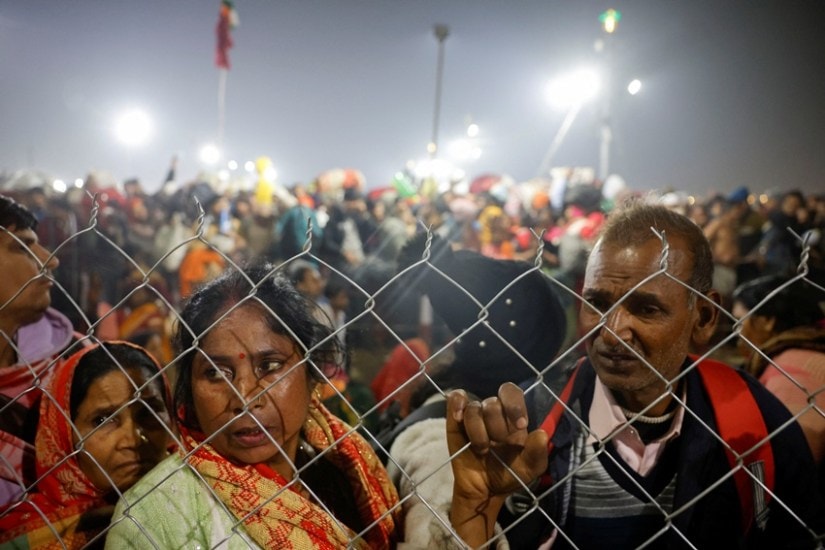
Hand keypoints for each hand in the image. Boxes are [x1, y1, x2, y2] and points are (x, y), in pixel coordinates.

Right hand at [445, 383, 548, 543]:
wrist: (484, 491)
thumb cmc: (509, 475)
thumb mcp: (530, 468)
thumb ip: (538, 453)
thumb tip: (541, 433)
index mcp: (512, 417)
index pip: (512, 393)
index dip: (514, 406)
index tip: (519, 425)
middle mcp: (493, 412)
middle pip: (493, 403)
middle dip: (497, 427)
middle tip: (498, 445)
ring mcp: (473, 415)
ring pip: (474, 407)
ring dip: (478, 431)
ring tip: (482, 449)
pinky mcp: (455, 421)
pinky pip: (455, 400)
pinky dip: (457, 405)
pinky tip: (459, 419)